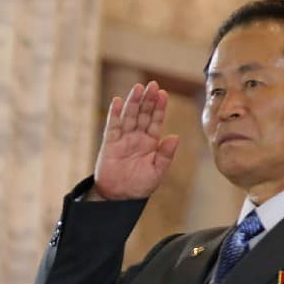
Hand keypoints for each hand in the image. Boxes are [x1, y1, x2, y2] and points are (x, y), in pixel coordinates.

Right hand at [90, 80, 179, 200]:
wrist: (119, 198)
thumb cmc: (139, 186)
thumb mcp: (157, 172)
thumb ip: (165, 155)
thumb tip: (174, 136)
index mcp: (150, 143)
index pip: (156, 121)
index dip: (159, 107)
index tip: (163, 93)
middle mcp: (137, 138)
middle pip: (143, 114)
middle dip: (148, 100)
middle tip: (152, 85)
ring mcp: (123, 139)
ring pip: (129, 117)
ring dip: (133, 102)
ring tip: (138, 88)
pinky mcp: (109, 144)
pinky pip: (112, 127)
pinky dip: (114, 115)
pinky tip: (117, 102)